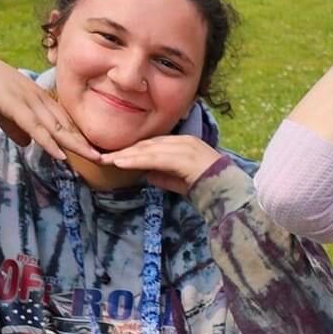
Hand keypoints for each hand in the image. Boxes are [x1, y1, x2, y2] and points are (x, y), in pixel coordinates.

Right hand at [0, 53, 103, 162]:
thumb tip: (27, 144)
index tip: (97, 151)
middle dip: (87, 143)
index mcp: (40, 100)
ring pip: (58, 127)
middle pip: (68, 125)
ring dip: (77, 145)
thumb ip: (16, 128)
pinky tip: (61, 154)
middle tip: (107, 158)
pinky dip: (50, 142)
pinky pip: (36, 127)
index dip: (81, 137)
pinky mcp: (16, 106)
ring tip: (95, 158)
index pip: (65, 121)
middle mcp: (41, 101)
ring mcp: (30, 102)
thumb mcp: (4, 112)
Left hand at [104, 135, 225, 193]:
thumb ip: (164, 176)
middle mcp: (184, 141)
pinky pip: (154, 158)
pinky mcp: (182, 157)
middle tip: (103, 157)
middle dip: (125, 151)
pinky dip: (135, 160)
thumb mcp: (181, 181)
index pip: (154, 145)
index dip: (134, 151)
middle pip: (148, 144)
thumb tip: (146, 174)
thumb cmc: (208, 188)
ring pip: (149, 149)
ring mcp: (184, 147)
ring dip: (126, 155)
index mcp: (185, 143)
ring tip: (107, 160)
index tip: (116, 157)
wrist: (228, 192)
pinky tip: (121, 163)